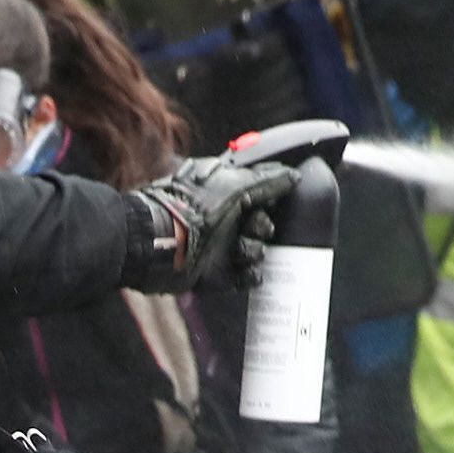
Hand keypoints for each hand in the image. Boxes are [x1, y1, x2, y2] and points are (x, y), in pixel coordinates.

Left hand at [129, 155, 298, 291]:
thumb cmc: (193, 207)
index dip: (272, 199)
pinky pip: (246, 277)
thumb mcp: (235, 186)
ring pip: (256, 250)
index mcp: (225, 192)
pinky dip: (250, 275)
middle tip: (257, 227)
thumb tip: (293, 176)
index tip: (279, 201)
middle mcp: (223, 219)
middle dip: (263, 226)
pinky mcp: (217, 273)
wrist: (160, 243)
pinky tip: (246, 270)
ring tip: (242, 251)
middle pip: (261, 224)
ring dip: (254, 250)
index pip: (260, 194)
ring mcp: (220, 246)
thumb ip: (267, 181)